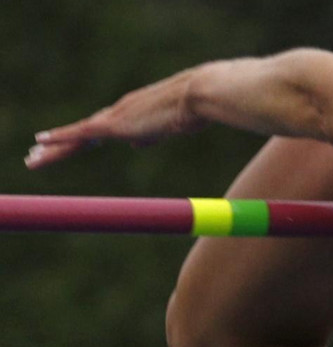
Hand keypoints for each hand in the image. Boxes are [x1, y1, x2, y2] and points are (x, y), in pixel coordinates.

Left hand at [25, 69, 207, 168]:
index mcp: (131, 115)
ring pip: (75, 135)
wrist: (195, 96)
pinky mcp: (115, 124)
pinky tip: (40, 142)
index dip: (80, 141)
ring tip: (31, 159)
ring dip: (52, 149)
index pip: (98, 131)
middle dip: (57, 147)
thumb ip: (150, 135)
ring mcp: (114, 116)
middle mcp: (117, 113)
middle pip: (81, 134)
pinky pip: (80, 132)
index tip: (65, 149)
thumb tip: (136, 145)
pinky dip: (59, 137)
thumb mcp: (168, 128)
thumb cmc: (192, 112)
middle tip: (35, 157)